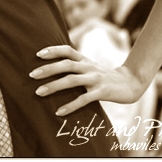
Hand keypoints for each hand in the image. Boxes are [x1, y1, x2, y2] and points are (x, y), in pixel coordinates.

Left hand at [29, 45, 143, 115]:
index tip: (38, 54)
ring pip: (71, 80)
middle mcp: (88, 66)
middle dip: (47, 69)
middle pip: (66, 64)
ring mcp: (95, 79)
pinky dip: (70, 105)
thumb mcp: (89, 66)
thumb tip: (53, 66)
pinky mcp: (101, 92)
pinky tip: (59, 111)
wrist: (129, 83)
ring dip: (54, 86)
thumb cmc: (104, 76)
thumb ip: (75, 65)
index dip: (53, 50)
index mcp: (85, 59)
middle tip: (31, 75)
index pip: (67, 50)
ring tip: (39, 92)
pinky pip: (83, 99)